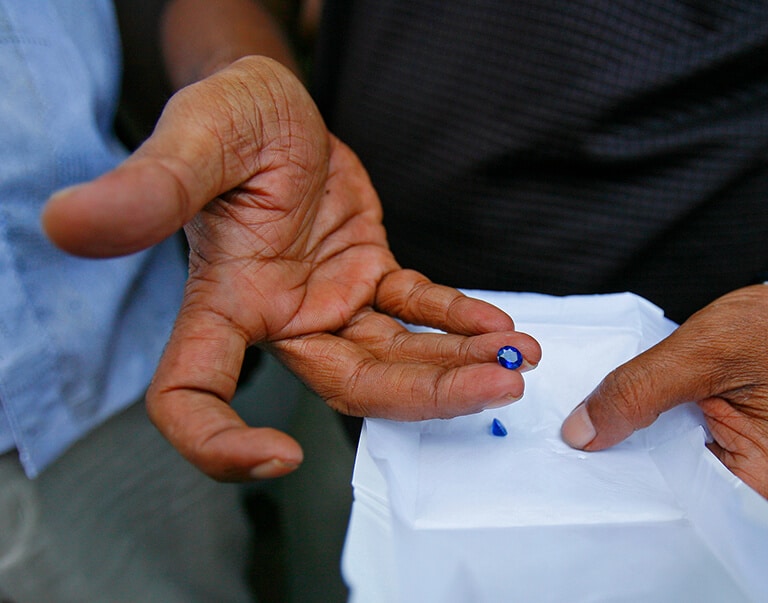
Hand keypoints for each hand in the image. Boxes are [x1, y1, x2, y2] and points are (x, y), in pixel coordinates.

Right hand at [42, 56, 539, 480]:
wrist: (273, 100)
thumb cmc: (228, 116)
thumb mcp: (196, 139)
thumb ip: (150, 186)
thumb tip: (69, 223)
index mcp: (222, 300)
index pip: (192, 394)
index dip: (218, 443)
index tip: (277, 456)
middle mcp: (277, 317)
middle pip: (346, 384)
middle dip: (421, 393)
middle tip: (497, 386)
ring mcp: (328, 301)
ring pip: (393, 357)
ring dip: (455, 364)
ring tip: (516, 361)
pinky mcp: (368, 274)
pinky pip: (417, 308)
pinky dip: (457, 319)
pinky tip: (500, 326)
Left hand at [561, 284, 767, 508]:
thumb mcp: (705, 350)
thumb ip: (639, 390)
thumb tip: (580, 434)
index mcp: (757, 484)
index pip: (678, 511)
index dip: (624, 494)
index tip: (575, 473)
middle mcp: (741, 488)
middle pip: (663, 495)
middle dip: (616, 471)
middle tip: (563, 450)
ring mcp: (724, 467)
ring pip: (657, 469)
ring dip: (622, 448)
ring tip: (575, 435)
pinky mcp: (708, 444)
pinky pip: (662, 446)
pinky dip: (636, 430)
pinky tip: (603, 420)